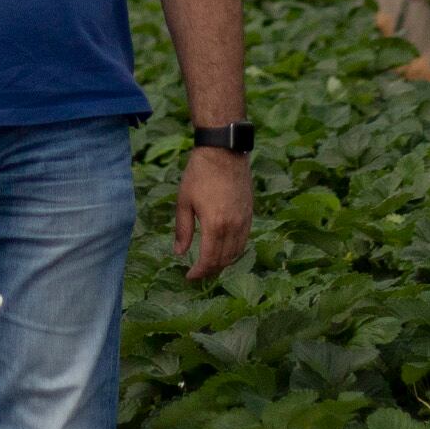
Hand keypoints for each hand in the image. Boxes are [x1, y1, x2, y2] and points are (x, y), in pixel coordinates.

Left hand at [174, 146, 251, 280]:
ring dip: (223, 263)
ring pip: (236, 252)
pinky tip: (223, 250)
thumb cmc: (200, 174)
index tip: (189, 276)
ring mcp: (244, 220)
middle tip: (197, 272)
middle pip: (224, 260)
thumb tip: (179, 253)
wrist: (224, 152)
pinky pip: (243, 240)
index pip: (209, 260)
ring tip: (209, 264)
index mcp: (215, 225)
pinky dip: (234, 251)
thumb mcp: (184, 201)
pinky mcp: (250, 214)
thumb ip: (183, 230)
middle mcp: (233, 226)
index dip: (199, 272)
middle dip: (210, 270)